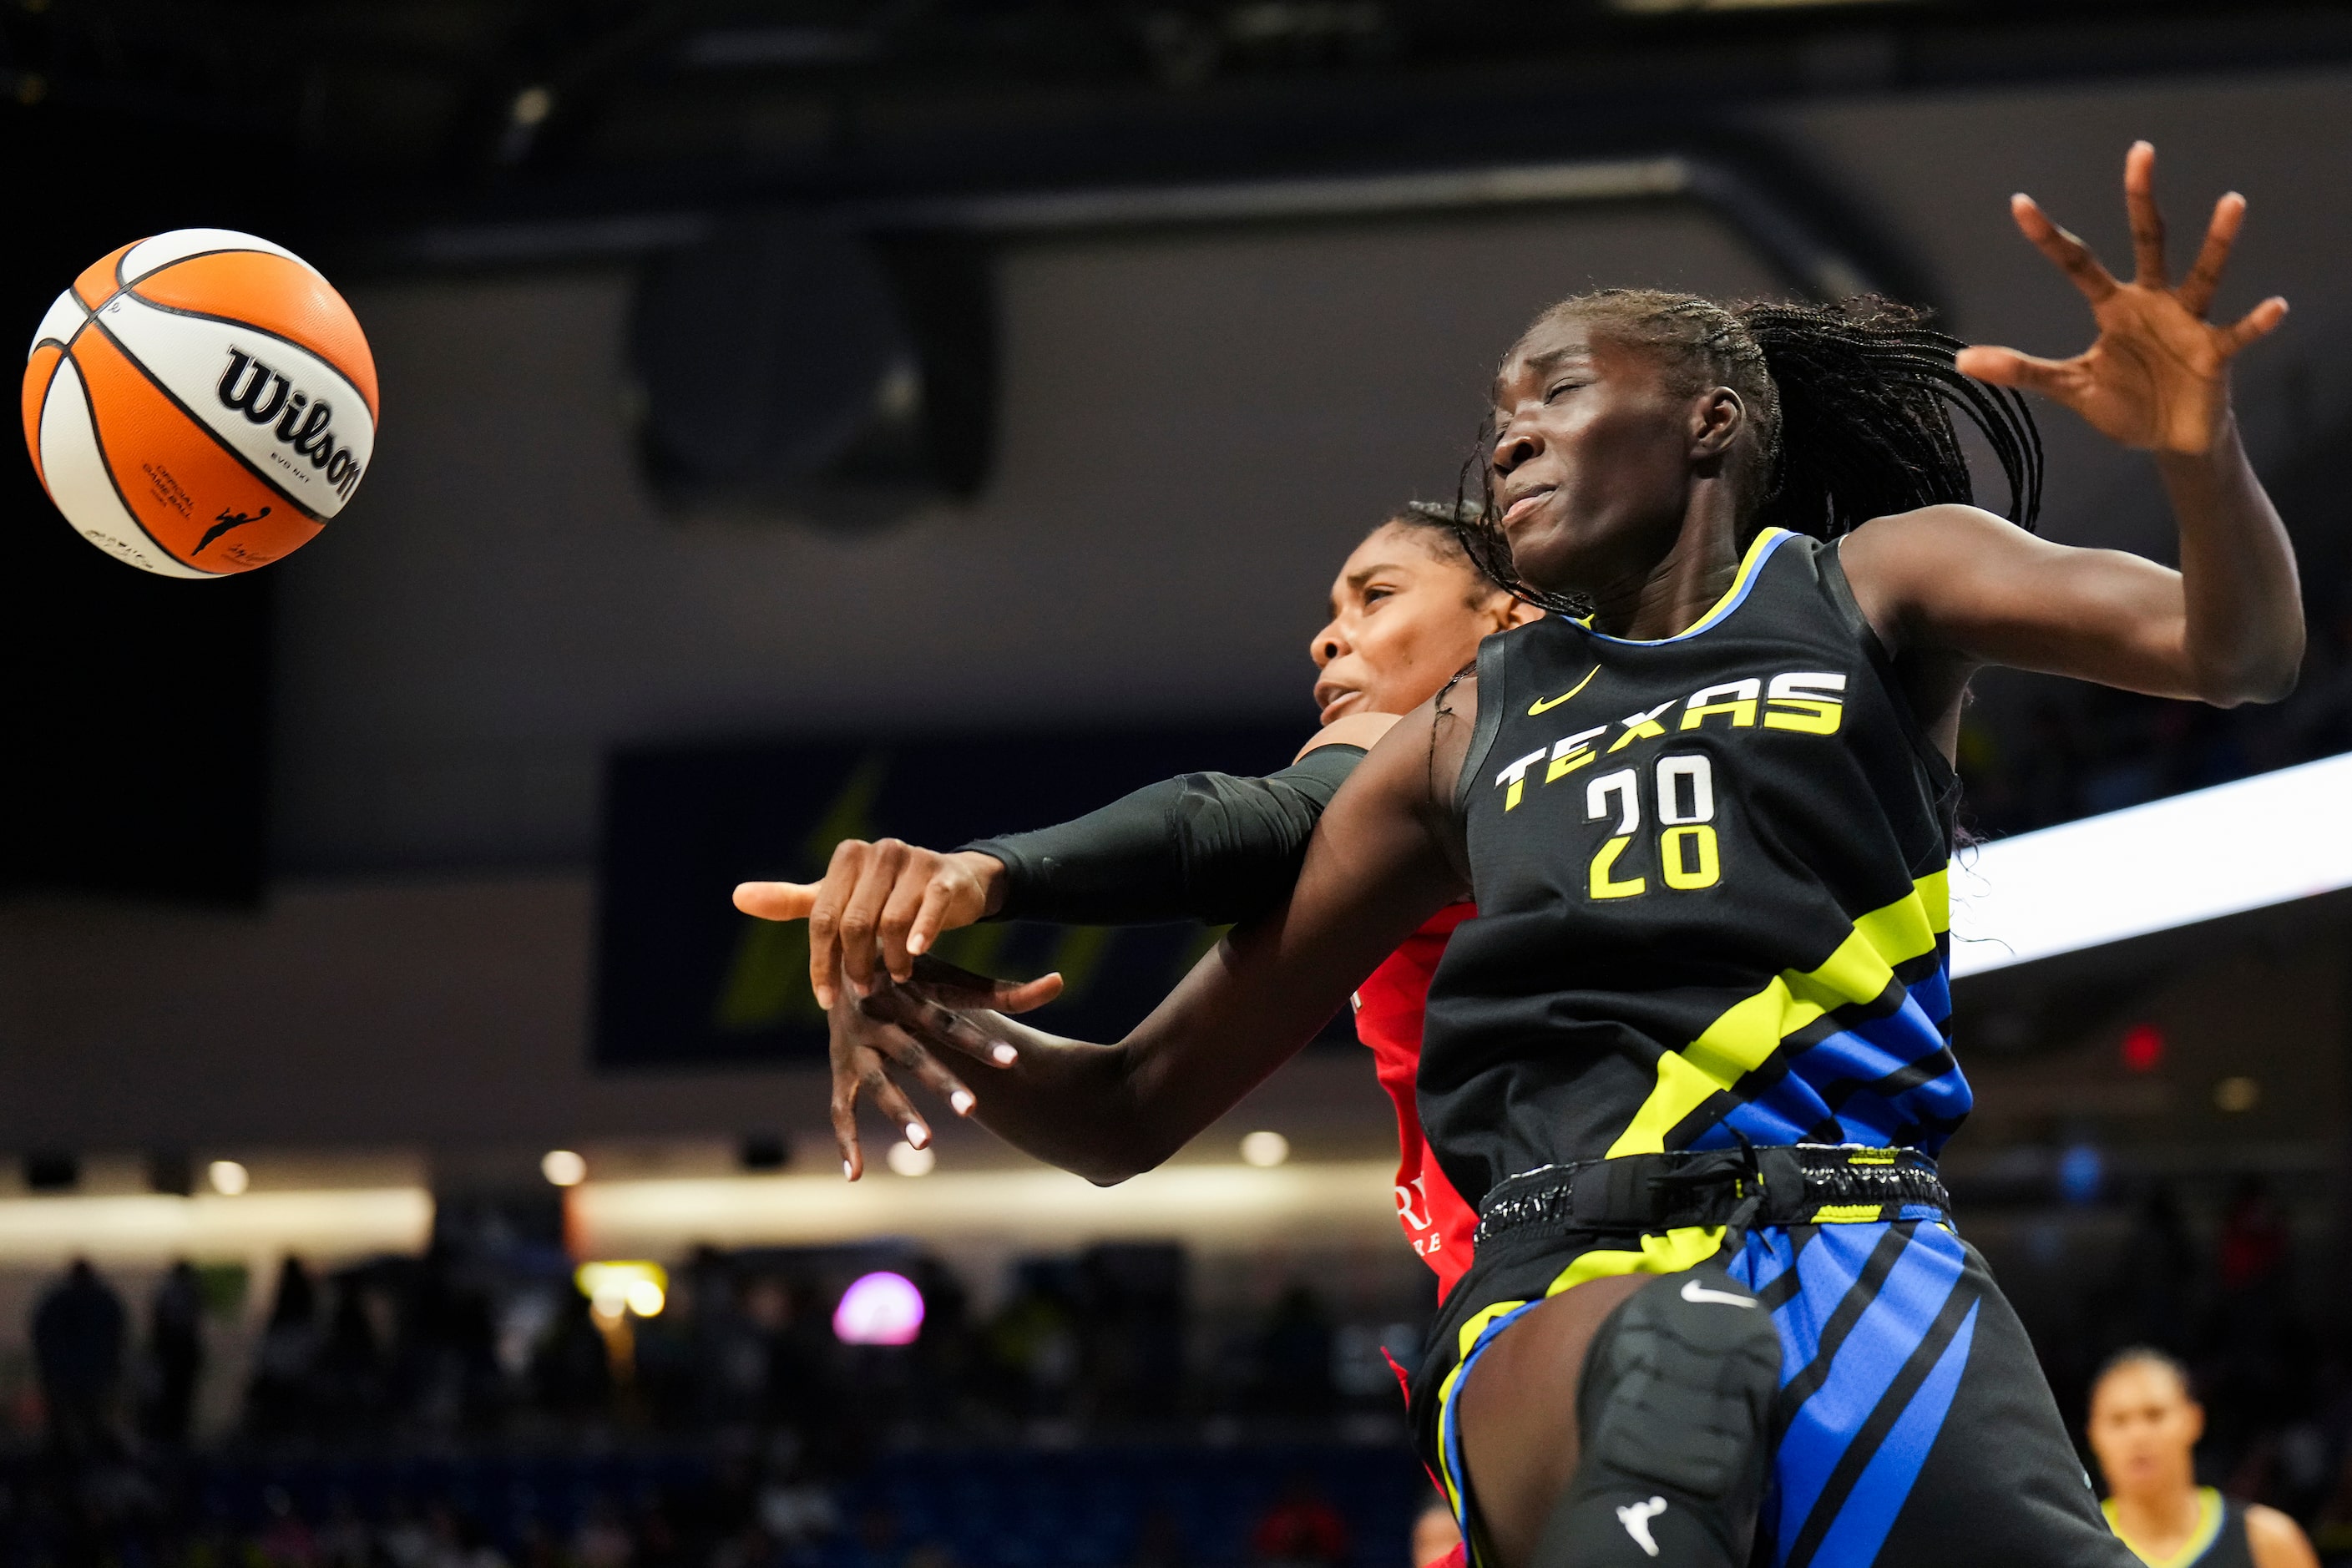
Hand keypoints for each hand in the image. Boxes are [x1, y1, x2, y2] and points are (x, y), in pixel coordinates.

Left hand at [735, 840, 1007, 1006]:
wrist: (953, 882)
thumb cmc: (886, 895)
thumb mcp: (838, 898)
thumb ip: (791, 901)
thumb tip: (737, 896)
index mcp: (847, 857)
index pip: (823, 918)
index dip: (821, 963)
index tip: (826, 999)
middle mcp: (879, 852)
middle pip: (855, 923)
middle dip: (855, 964)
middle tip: (863, 990)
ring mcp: (914, 861)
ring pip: (891, 922)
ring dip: (891, 959)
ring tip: (896, 976)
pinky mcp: (944, 876)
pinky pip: (929, 908)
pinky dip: (921, 934)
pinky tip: (915, 954)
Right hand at [827, 956, 1062, 1179]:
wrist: (841, 958)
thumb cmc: (909, 970)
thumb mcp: (948, 974)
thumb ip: (1002, 988)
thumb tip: (1059, 982)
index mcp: (908, 993)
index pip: (949, 1021)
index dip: (980, 1042)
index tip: (1013, 1060)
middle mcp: (878, 1019)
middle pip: (913, 1054)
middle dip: (942, 1082)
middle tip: (973, 1109)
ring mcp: (855, 1047)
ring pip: (878, 1084)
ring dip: (900, 1113)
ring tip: (927, 1143)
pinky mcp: (840, 1069)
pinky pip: (840, 1109)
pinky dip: (846, 1141)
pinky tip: (856, 1176)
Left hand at [1958, 141, 2286, 455]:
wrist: (2170, 439)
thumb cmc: (2124, 403)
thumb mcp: (2070, 387)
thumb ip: (2023, 371)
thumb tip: (1962, 360)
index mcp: (2112, 307)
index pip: (2076, 263)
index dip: (2048, 236)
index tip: (2019, 203)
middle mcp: (2151, 302)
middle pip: (2147, 240)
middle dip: (2142, 198)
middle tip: (2140, 150)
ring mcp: (2187, 322)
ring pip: (2203, 274)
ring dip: (2217, 241)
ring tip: (2232, 202)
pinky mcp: (2215, 351)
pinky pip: (2238, 333)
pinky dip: (2256, 322)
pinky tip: (2276, 306)